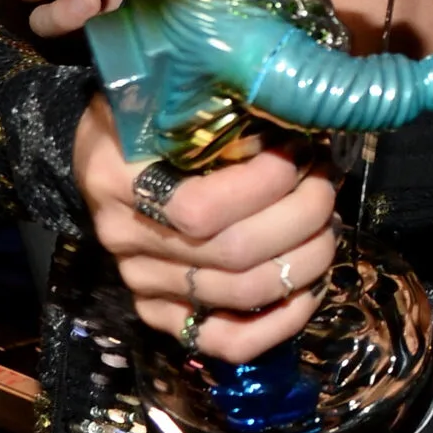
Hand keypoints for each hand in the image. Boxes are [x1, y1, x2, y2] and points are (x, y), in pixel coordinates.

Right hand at [74, 96, 339, 361]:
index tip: (300, 150)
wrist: (105, 152)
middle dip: (303, 216)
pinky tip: (311, 287)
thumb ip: (219, 100)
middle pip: (235, 254)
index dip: (267, 184)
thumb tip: (297, 110)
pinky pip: (226, 343)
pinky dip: (281, 323)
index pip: (202, 208)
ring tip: (326, 221)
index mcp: (116, 179)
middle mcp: (126, 240)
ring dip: (306, 259)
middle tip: (327, 183)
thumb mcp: (167, 88)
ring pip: (242, 295)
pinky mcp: (161, 316)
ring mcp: (142, 285)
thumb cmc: (147, 111)